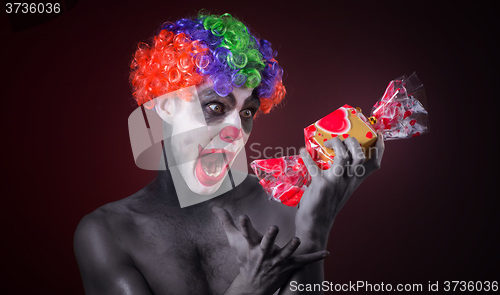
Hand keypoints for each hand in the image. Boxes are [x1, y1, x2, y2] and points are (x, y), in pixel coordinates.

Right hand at [212, 207, 328, 294]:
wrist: (253, 285)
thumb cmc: (244, 258)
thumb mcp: (234, 241)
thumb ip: (226, 222)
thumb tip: (214, 206)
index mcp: (251, 246)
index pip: (245, 233)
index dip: (244, 225)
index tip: (243, 216)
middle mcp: (263, 254)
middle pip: (266, 245)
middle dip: (269, 238)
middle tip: (273, 227)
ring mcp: (277, 261)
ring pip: (285, 254)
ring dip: (291, 248)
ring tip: (297, 240)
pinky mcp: (289, 266)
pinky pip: (303, 261)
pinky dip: (315, 257)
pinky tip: (327, 252)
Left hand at [296, 134, 384, 248]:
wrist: (315, 227)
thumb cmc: (327, 205)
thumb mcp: (340, 189)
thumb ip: (341, 174)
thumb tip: (332, 153)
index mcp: (355, 182)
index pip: (374, 163)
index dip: (379, 148)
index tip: (378, 134)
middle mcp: (348, 181)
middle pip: (360, 156)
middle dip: (353, 141)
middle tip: (341, 138)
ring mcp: (335, 183)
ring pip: (343, 157)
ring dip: (335, 144)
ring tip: (326, 142)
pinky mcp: (320, 186)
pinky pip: (314, 166)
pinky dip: (307, 156)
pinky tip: (303, 151)